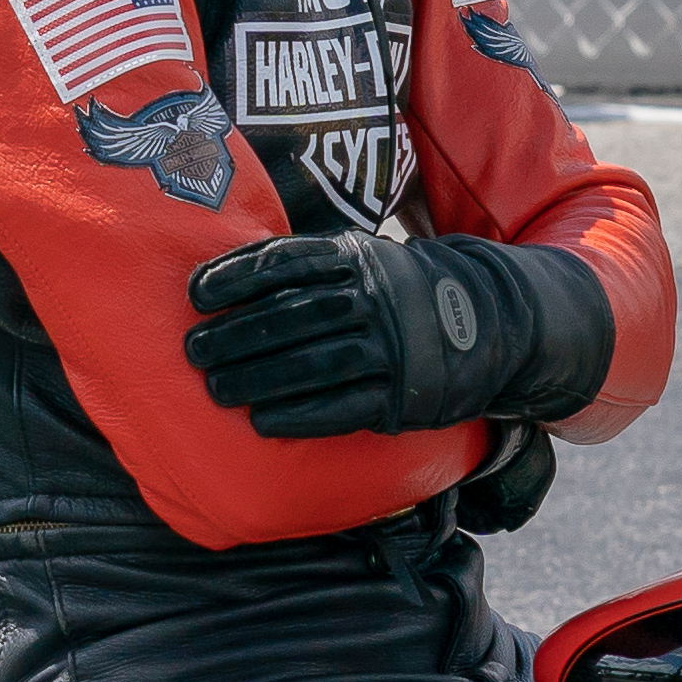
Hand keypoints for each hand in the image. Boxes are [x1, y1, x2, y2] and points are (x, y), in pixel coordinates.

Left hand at [184, 230, 606, 436]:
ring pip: (314, 363)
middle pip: (293, 315)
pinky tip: (263, 422)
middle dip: (237, 334)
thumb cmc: (400, 291)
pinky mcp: (403, 394)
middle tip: (192, 351)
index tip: (196, 295)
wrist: (488, 320)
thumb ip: (309, 265)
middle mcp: (373, 299)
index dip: (237, 277)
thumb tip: (227, 274)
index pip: (287, 262)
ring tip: (216, 389)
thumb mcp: (364, 259)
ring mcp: (391, 348)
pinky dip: (301, 416)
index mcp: (356, 259)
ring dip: (259, 379)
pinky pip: (345, 407)